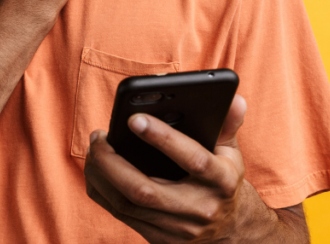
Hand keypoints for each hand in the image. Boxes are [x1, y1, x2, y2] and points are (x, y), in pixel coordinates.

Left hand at [84, 95, 248, 242]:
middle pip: (145, 190)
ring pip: (127, 205)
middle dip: (113, 162)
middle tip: (98, 137)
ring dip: (102, 176)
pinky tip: (96, 171)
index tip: (134, 118)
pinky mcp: (160, 239)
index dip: (163, 138)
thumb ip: (228, 124)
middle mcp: (200, 208)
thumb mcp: (231, 152)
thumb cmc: (223, 180)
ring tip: (93, 150)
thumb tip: (235, 99)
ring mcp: (179, 229)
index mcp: (222, 181)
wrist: (231, 229)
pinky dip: (102, 192)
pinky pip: (122, 216)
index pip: (193, 159)